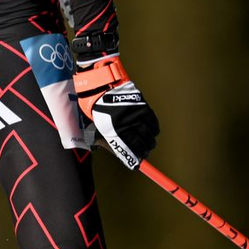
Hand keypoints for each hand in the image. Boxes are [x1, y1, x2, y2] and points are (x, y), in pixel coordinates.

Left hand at [72, 55, 159, 169]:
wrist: (100, 84)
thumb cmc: (94, 105)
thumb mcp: (94, 125)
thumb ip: (104, 139)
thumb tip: (115, 152)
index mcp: (112, 131)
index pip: (127, 151)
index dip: (133, 159)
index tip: (136, 164)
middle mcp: (126, 124)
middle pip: (141, 144)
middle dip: (144, 151)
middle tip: (145, 153)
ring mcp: (135, 115)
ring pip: (149, 134)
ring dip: (151, 141)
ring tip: (149, 144)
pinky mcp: (142, 106)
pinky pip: (153, 122)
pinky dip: (154, 129)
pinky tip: (153, 131)